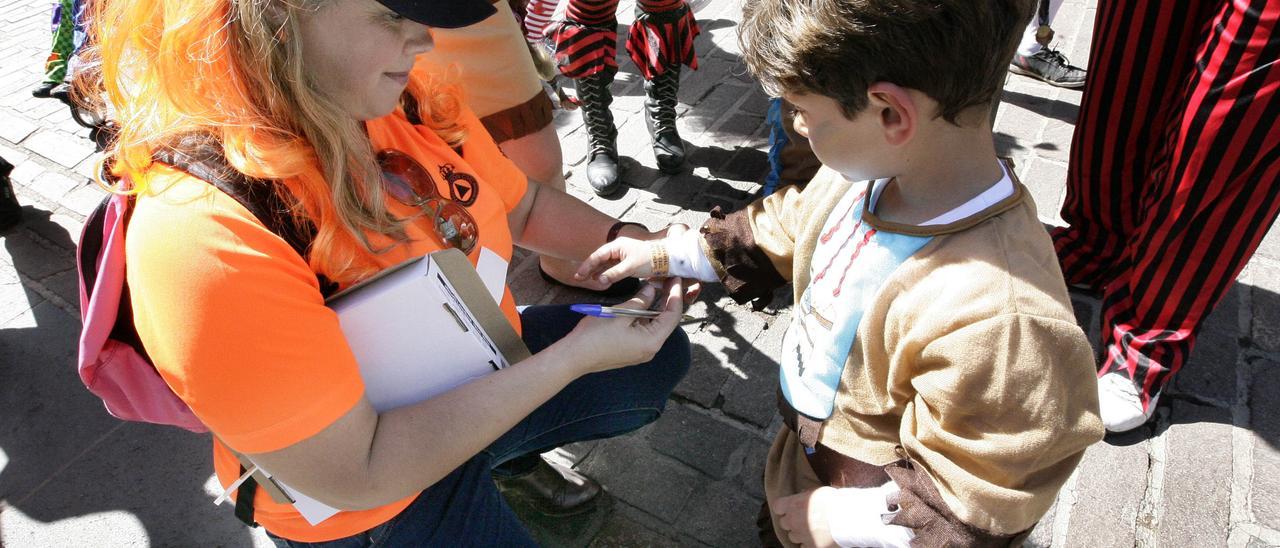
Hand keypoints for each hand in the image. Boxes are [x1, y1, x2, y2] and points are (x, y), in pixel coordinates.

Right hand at [559, 277, 685, 373]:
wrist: (574, 357)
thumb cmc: (595, 336)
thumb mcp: (619, 313)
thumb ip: (639, 301)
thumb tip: (651, 290)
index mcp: (651, 342)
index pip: (672, 316)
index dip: (675, 295)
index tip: (675, 279)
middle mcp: (650, 349)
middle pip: (665, 321)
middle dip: (666, 300)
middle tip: (667, 280)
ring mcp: (640, 352)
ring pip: (654, 326)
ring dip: (655, 307)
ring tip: (656, 287)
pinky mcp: (631, 351)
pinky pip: (643, 331)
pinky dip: (644, 316)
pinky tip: (642, 303)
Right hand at [574, 237, 658, 285]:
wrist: (668, 257)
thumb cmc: (651, 258)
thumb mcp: (630, 266)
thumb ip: (613, 273)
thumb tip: (599, 280)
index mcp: (618, 246)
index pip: (597, 255)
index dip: (587, 265)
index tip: (579, 275)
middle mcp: (619, 249)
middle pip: (600, 259)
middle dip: (589, 268)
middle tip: (579, 278)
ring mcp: (624, 255)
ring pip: (606, 264)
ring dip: (597, 271)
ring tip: (586, 279)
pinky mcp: (628, 262)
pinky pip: (613, 267)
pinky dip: (606, 273)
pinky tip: (602, 279)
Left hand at [773, 487, 840, 547]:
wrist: (846, 518)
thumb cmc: (834, 501)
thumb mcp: (817, 492)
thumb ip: (806, 496)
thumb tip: (803, 496)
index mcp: (792, 505)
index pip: (778, 507)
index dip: (783, 508)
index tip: (789, 508)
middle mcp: (793, 521)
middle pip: (784, 523)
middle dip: (791, 521)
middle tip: (802, 519)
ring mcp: (800, 535)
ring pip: (792, 536)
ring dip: (799, 533)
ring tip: (810, 530)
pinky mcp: (810, 546)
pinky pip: (803, 547)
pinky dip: (807, 543)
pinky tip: (816, 539)